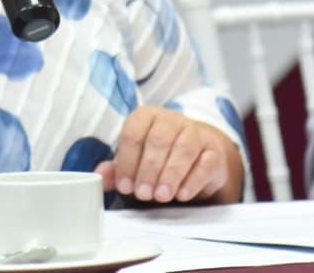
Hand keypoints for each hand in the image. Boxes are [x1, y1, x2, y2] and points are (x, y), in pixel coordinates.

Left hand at [97, 105, 243, 203]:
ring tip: (160, 196)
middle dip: (149, 170)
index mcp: (147, 116)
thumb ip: (117, 168)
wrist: (196, 155)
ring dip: (170, 175)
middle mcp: (172, 119)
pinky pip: (205, 163)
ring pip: (184, 149)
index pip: (133, 133)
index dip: (127, 162)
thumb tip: (99, 176)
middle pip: (159, 140)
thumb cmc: (159, 156)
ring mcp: (196, 133)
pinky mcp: (214, 151)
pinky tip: (181, 194)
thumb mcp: (136, 160)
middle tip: (143, 194)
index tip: (125, 186)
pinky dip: (192, 180)